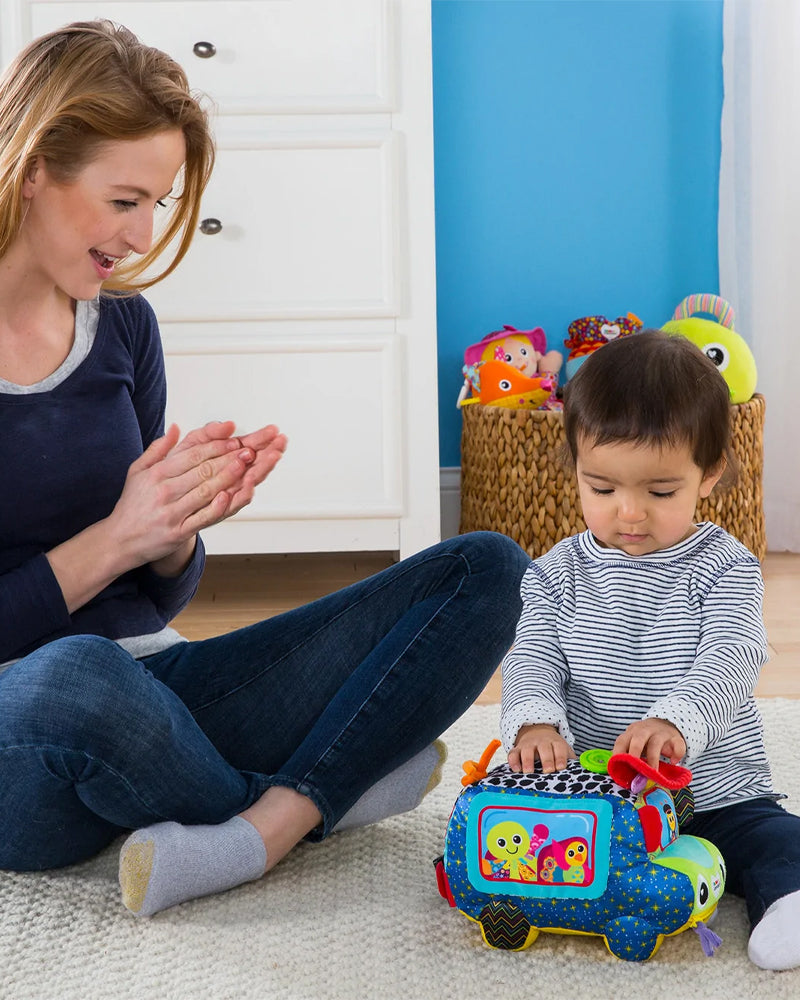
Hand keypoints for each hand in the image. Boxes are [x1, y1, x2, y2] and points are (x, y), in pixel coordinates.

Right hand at [107, 420, 286, 566]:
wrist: (120, 540)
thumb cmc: (133, 504)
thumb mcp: (138, 471)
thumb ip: (158, 449)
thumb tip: (175, 428)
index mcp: (157, 473)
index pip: (192, 455)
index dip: (216, 446)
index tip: (234, 439)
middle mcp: (164, 491)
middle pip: (203, 470)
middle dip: (228, 458)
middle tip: (248, 449)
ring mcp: (172, 512)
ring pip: (206, 491)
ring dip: (228, 477)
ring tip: (246, 466)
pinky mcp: (177, 532)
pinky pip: (201, 518)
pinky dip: (216, 507)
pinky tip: (229, 496)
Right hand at [508, 724, 575, 773]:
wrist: (536, 731)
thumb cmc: (553, 748)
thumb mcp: (564, 750)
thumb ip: (571, 760)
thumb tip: (584, 772)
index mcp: (556, 743)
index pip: (559, 748)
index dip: (561, 757)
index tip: (561, 767)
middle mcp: (542, 742)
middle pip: (544, 748)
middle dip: (547, 760)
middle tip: (548, 771)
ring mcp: (528, 745)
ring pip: (527, 750)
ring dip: (528, 761)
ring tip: (528, 772)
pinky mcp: (517, 749)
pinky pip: (513, 753)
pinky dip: (513, 761)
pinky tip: (515, 769)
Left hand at [612, 718, 686, 769]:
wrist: (665, 723)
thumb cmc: (645, 740)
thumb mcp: (634, 743)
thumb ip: (629, 757)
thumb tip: (624, 778)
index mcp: (631, 733)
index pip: (621, 741)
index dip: (618, 754)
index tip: (618, 768)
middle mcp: (644, 731)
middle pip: (637, 739)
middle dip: (635, 754)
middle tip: (635, 770)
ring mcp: (660, 733)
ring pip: (655, 743)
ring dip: (653, 759)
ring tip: (654, 773)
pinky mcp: (675, 738)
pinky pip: (678, 745)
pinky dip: (676, 754)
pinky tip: (673, 762)